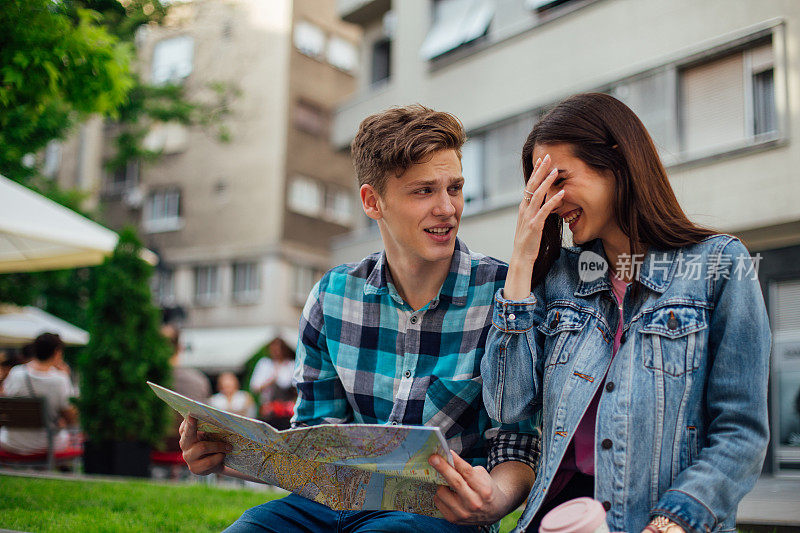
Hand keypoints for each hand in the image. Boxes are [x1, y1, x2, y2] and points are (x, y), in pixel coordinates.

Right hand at [179, 416, 230, 475]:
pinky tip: (222, 456)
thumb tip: (224, 417)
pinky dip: (218, 458)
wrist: (219, 461)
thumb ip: (213, 425)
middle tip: (194, 417)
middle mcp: (184, 444)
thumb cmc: (216, 441)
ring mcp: (188, 457)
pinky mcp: (194, 468)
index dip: (188, 420)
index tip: (191, 414)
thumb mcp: (214, 432)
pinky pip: (209, 462)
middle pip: (188, 434)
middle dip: (192, 426)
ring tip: (228, 447)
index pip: (185, 425)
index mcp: (187, 432)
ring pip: (202, 447)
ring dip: (218, 446)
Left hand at [428, 451, 513, 524]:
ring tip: (446, 482)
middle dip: (442, 468)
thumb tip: (447, 460)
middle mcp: (474, 503)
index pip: (467, 472)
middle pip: (455, 482)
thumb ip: (467, 470)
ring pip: (442, 492)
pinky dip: (440, 494)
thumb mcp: (482, 476)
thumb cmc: (486, 489)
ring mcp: (464, 513)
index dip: (456, 460)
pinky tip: (446, 493)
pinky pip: (438, 502)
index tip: (446, 451)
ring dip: (441, 484)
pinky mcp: (454, 519)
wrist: (494, 511)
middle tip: (433, 458)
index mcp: (484, 490)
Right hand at [504, 154, 564, 299]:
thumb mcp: (530, 221)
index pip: (529, 185)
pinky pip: (545, 210)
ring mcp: (529, 216)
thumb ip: (535, 209)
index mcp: (523, 207)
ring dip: (547, 182)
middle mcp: (524, 209)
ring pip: (538, 195)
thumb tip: (543, 199)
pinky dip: (553, 201)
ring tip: (555, 171)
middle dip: (540, 171)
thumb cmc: (527, 240)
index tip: (542, 160)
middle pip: (532, 186)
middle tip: (548, 157)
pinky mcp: (535, 225)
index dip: (536, 172)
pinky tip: (562, 193)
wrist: (521, 256)